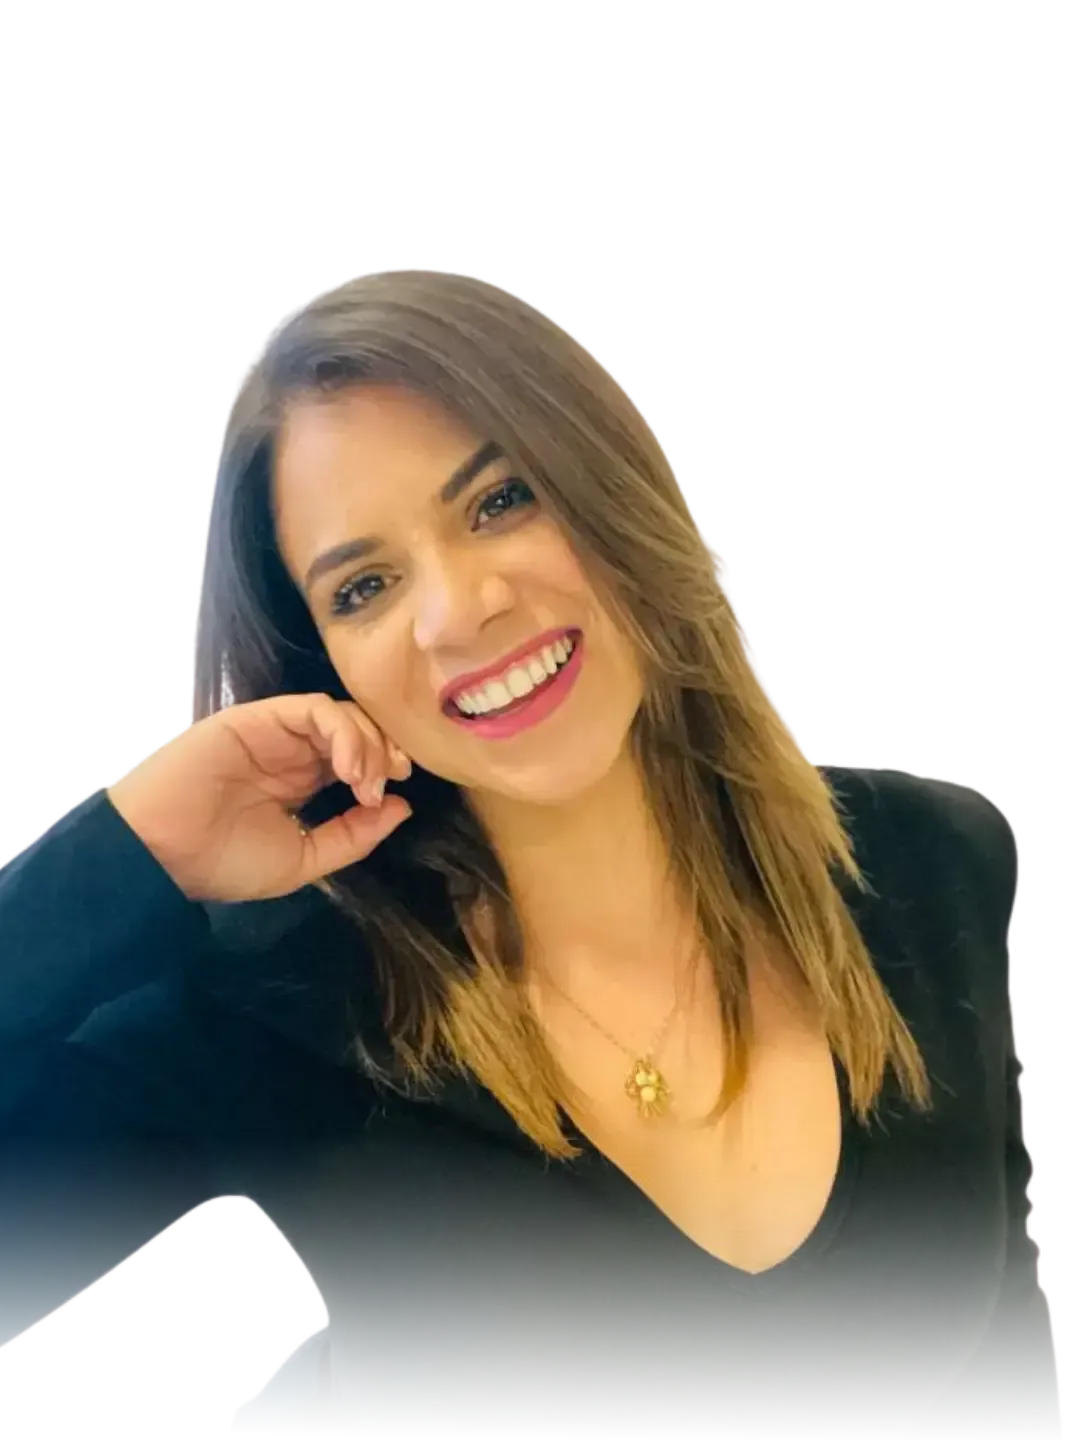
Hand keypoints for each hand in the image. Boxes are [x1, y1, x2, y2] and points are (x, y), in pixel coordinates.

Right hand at [105, 693, 413, 902]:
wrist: (164, 853)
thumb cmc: (226, 862)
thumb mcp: (303, 860)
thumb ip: (353, 836)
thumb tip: (402, 807)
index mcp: (302, 782)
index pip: (357, 758)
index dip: (384, 766)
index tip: (398, 790)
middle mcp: (293, 752)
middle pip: (356, 730)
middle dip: (384, 749)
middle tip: (394, 776)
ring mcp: (276, 732)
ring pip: (340, 714)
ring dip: (366, 741)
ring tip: (366, 779)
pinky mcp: (259, 717)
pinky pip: (312, 709)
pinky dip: (341, 730)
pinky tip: (348, 764)